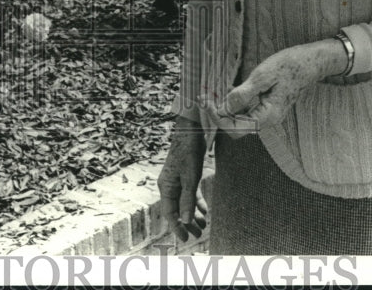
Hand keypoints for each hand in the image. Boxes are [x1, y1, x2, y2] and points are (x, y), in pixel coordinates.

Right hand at [156, 117, 208, 241]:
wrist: (190, 131)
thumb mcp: (190, 178)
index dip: (177, 227)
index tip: (185, 239)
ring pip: (184, 202)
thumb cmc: (188, 153)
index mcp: (166, 187)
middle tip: (198, 235)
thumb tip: (186, 221)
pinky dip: (197, 202)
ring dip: (193, 214)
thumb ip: (188, 200)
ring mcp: (177, 180)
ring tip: (204, 225)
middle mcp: (169, 185)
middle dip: (187, 223)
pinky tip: (205, 211)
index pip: (170, 213)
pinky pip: (190, 194)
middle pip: (177, 209)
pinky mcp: (186, 175)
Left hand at [213, 41, 344, 134]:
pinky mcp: (267, 106)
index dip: (217, 118)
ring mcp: (268, 114)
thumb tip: (224, 108)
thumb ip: (243, 94)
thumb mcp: (263, 76)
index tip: (206, 101)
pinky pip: (246, 110)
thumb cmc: (289, 66)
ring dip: (224, 109)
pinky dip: (233, 103)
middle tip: (203, 98)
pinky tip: (225, 90)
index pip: (235, 129)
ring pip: (239, 119)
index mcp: (268, 116)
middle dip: (218, 115)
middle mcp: (268, 119)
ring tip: (210, 94)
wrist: (311, 61)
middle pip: (236, 127)